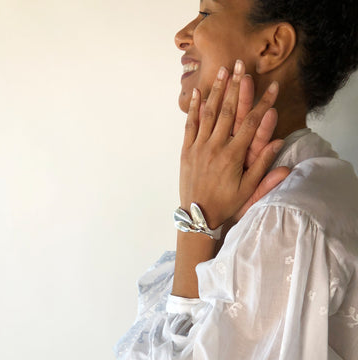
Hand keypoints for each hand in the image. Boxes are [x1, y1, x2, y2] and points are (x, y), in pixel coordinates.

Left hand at [179, 60, 287, 228]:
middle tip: (241, 64)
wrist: (197, 214)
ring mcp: (199, 146)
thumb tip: (278, 142)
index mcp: (233, 155)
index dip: (264, 103)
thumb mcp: (248, 190)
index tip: (273, 87)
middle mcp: (216, 146)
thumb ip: (263, 166)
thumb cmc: (225, 203)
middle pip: (228, 110)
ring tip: (222, 70)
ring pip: (209, 113)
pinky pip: (190, 124)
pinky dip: (194, 107)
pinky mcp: (187, 149)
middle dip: (236, 86)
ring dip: (216, 90)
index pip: (252, 123)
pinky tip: (198, 92)